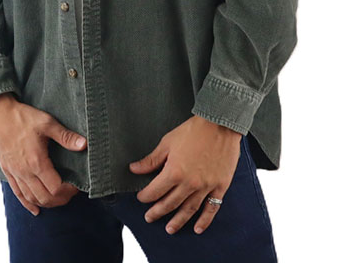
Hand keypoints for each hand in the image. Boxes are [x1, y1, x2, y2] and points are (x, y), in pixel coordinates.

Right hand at [0, 94, 86, 215]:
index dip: (68, 191)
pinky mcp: (8, 172)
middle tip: (70, 193)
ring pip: (31, 198)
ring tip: (58, 199)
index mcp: (37, 162)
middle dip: (60, 200)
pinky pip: (18, 194)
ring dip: (46, 203)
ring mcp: (15, 174)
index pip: (55, 188)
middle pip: (44, 198)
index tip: (76, 185)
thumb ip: (66, 136)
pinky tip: (35, 209)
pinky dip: (28, 204)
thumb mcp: (47, 123)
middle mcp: (25, 172)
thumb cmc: (23, 118)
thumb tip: (84, 144)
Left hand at [129, 115, 241, 234]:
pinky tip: (197, 228)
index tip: (141, 198)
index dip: (145, 196)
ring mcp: (206, 187)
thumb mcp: (168, 142)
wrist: (220, 124)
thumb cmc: (193, 130)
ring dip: (178, 221)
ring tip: (169, 229)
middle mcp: (189, 183)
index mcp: (174, 172)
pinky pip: (212, 208)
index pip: (155, 191)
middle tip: (149, 218)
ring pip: (189, 210)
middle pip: (170, 203)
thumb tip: (134, 169)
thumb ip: (151, 160)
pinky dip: (205, 220)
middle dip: (157, 212)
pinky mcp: (220, 186)